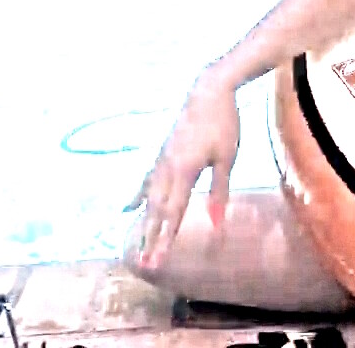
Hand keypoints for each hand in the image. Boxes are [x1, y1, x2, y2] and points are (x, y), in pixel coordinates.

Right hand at [125, 67, 239, 268]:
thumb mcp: (226, 159)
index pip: (173, 213)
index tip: (157, 262)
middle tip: (145, 264)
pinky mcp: (162, 152)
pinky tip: (127, 208)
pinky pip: (146, 179)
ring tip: (137, 245)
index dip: (164, 239)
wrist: (209, 90)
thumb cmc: (224, 123)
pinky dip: (137, 196)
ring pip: (149, 197)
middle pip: (156, 209)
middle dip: (151, 238)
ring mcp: (161, 159)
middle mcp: (166, 167)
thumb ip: (218, 191)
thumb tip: (217, 223)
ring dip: (144, 222)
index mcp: (183, 170)